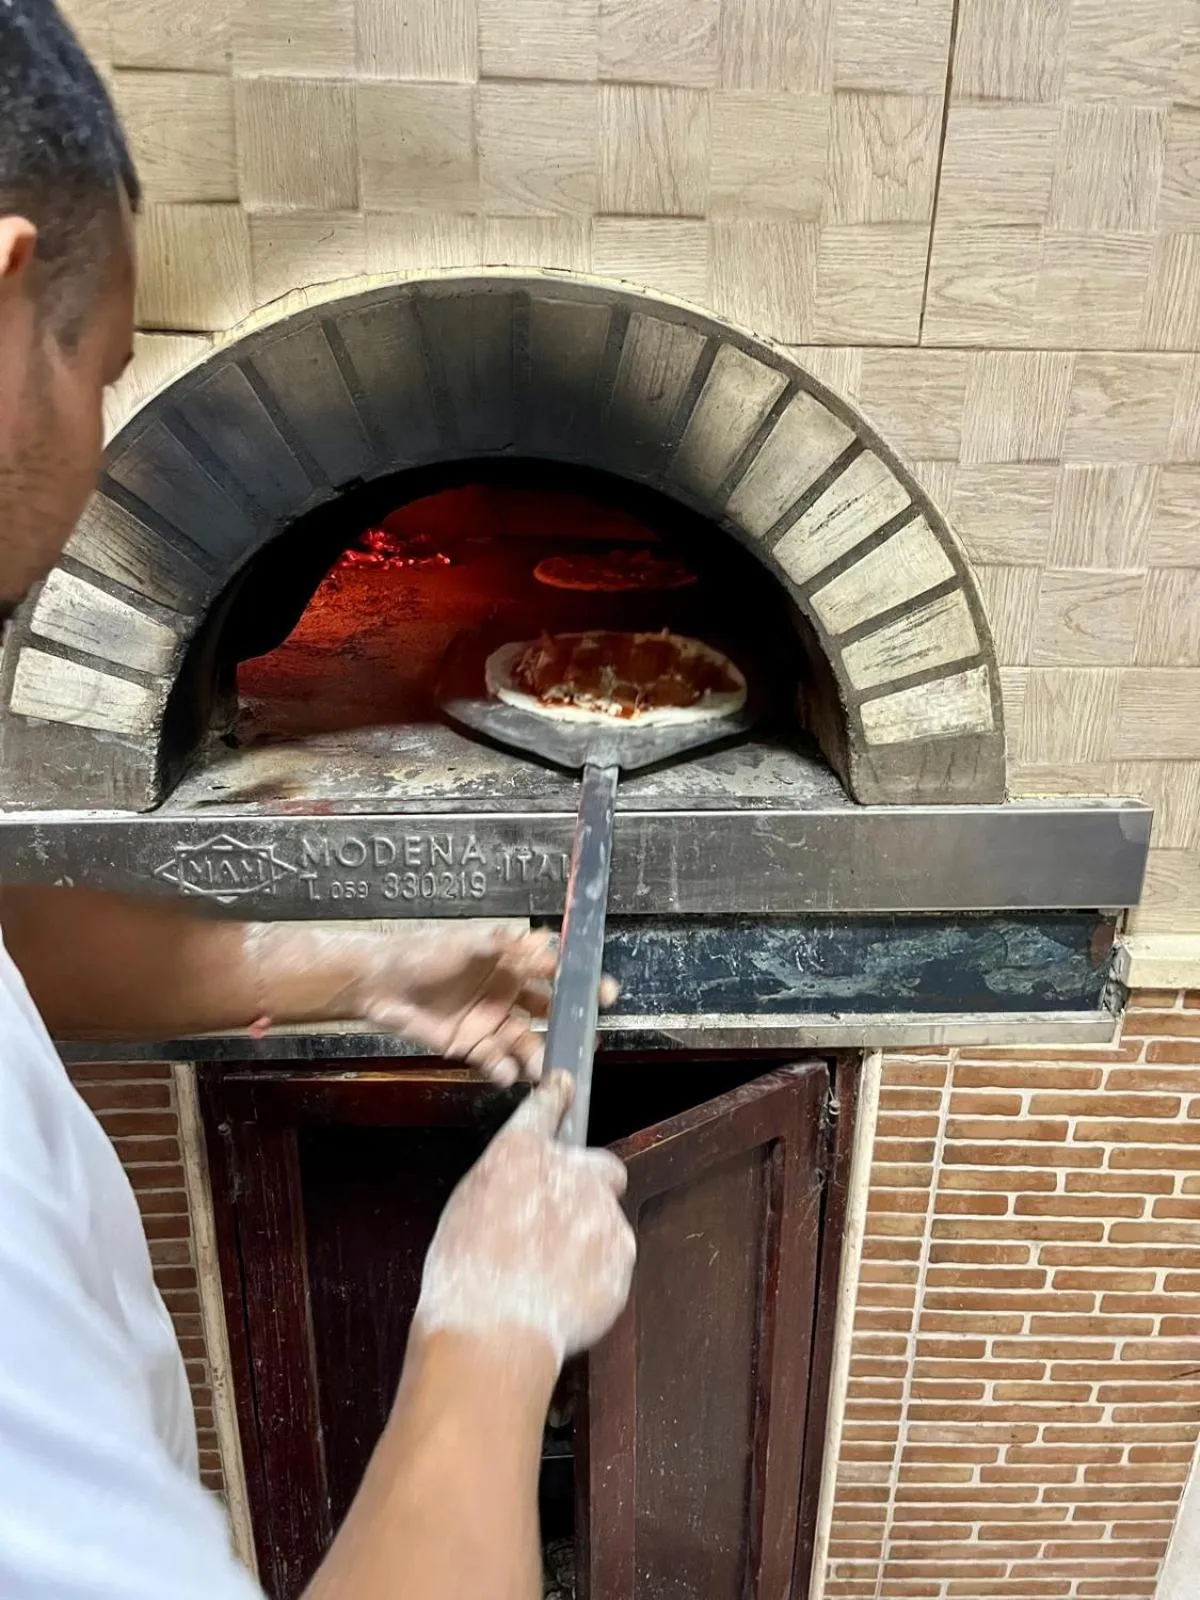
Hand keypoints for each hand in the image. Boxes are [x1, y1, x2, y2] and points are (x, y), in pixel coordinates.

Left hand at [347, 924, 616, 1085]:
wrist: (380, 983)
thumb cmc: (422, 953)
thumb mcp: (465, 942)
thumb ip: (502, 945)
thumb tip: (539, 942)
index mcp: (510, 963)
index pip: (554, 972)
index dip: (579, 982)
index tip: (602, 993)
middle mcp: (507, 993)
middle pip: (548, 1012)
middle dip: (568, 1026)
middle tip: (584, 1040)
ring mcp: (491, 1021)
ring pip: (525, 1041)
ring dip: (537, 1055)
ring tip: (546, 1069)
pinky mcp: (471, 1045)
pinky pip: (496, 1060)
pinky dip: (503, 1069)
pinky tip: (506, 1073)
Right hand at [414, 1072, 636, 1365]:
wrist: (495, 1333)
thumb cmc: (465, 1275)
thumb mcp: (468, 1207)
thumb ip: (505, 1182)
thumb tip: (520, 1186)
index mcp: (522, 1153)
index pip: (546, 1107)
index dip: (556, 1095)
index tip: (564, 1085)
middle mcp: (570, 1172)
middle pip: (601, 1166)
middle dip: (589, 1187)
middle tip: (563, 1220)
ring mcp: (602, 1213)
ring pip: (605, 1217)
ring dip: (587, 1236)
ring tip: (550, 1275)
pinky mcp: (622, 1254)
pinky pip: (613, 1256)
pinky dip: (595, 1270)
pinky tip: (563, 1292)